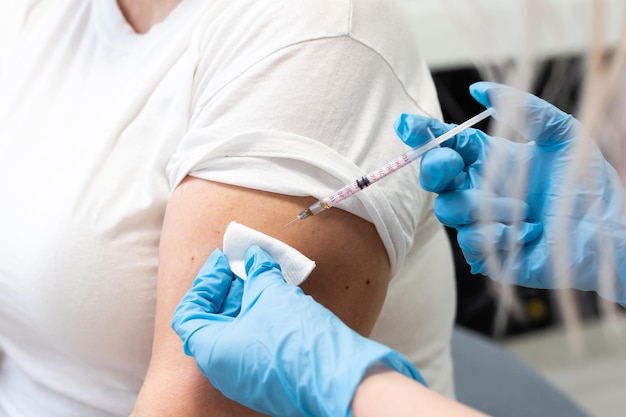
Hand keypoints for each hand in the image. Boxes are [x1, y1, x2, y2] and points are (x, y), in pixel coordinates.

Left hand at [172, 246, 424, 416]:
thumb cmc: (296, 341)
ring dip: (246, 301)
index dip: (205, 282)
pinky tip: (277, 298)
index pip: (189, 312)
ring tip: (264, 277)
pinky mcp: (267, 378)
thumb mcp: (272, 295)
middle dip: (228, 289)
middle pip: (212, 321)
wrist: (338, 380)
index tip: (223, 262)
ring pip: (235, 332)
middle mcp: (222, 369)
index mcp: (212, 350)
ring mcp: (245, 377)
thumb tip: (254, 257)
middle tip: (244, 264)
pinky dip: (259, 318)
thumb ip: (258, 272)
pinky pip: (253, 344)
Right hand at [394, 82, 625, 303]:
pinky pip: (469, 241)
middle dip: (435, 167)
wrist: (605, 232)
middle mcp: (479, 189)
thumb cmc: (588, 185)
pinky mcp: (486, 252)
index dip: (425, 133)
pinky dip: (497, 235)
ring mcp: (479, 221)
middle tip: (453, 164)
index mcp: (491, 160)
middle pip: (434, 176)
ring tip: (523, 208)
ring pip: (448, 208)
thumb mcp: (563, 134)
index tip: (408, 125)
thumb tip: (480, 88)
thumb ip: (524, 108)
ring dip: (484, 205)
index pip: (448, 143)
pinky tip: (526, 234)